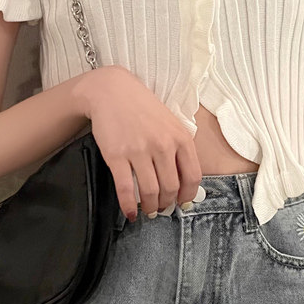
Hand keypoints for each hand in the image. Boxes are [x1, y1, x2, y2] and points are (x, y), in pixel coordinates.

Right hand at [74, 65, 202, 220]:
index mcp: (180, 138)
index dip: (188, 195)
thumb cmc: (142, 108)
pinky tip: (130, 213)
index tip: (182, 202)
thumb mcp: (170, 123)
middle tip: (162, 208)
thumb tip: (184, 181)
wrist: (111, 91)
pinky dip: (128, 205)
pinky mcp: (116, 155)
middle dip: (167, 204)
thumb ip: (180, 147)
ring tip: (148, 211)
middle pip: (171, 187)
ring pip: (150, 191)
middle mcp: (162, 145)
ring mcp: (139, 151)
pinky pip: (125, 188)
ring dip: (150, 207)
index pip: (192, 176)